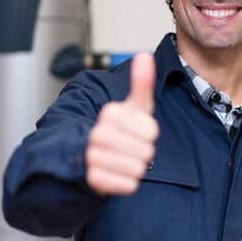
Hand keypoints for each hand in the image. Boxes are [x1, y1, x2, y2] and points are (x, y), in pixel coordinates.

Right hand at [85, 53, 158, 194]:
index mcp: (110, 114)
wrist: (90, 157)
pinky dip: (127, 183)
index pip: (151, 131)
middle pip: (146, 152)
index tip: (135, 131)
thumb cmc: (120, 130)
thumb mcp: (133, 106)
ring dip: (135, 168)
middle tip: (128, 148)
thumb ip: (141, 82)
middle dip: (142, 153)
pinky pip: (129, 185)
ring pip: (138, 169)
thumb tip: (144, 54)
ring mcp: (93, 156)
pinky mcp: (93, 180)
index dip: (148, 134)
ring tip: (122, 160)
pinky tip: (116, 174)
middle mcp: (98, 133)